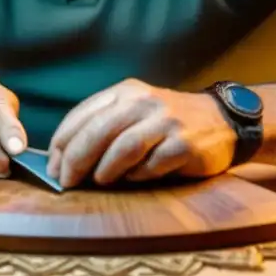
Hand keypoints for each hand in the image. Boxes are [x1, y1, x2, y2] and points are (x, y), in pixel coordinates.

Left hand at [47, 79, 237, 188]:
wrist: (221, 120)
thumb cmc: (167, 122)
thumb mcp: (134, 112)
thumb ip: (103, 127)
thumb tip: (64, 160)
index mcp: (125, 93)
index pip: (82, 115)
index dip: (62, 144)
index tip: (53, 167)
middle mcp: (143, 102)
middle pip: (99, 130)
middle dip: (76, 159)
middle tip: (66, 182)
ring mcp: (166, 121)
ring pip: (124, 146)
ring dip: (106, 169)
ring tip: (99, 182)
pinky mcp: (185, 143)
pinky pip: (153, 164)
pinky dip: (138, 175)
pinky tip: (135, 179)